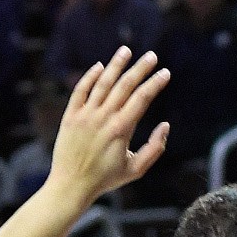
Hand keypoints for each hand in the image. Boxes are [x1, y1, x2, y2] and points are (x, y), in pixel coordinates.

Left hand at [46, 47, 169, 205]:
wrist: (71, 185)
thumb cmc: (106, 179)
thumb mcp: (136, 169)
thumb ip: (155, 148)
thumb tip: (166, 125)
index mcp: (121, 129)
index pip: (142, 98)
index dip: (155, 83)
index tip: (165, 73)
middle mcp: (103, 118)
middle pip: (124, 85)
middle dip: (140, 68)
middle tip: (151, 56)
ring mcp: (85, 115)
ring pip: (102, 83)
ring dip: (115, 65)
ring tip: (126, 50)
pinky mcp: (70, 117)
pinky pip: (80, 91)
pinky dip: (89, 77)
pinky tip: (100, 66)